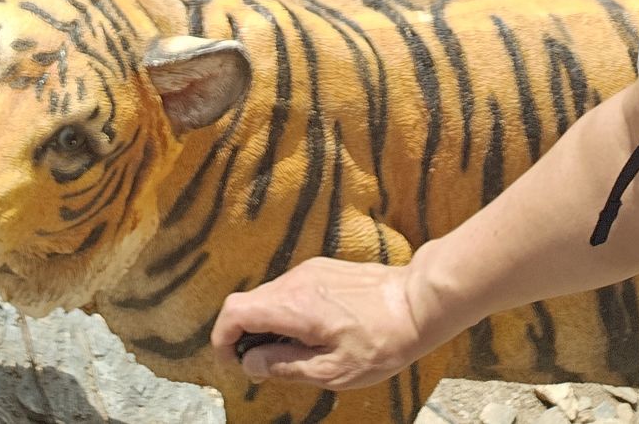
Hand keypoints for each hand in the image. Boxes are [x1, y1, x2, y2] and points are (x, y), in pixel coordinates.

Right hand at [211, 257, 424, 390]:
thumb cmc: (379, 342)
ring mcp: (308, 270)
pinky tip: (310, 333)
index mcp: (293, 306)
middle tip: (263, 367)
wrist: (416, 302)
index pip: (234, 311)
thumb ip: (285, 365)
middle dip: (244, 335)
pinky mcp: (322, 268)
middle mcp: (294, 281)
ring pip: (269, 296)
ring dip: (267, 325)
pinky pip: (289, 290)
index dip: (222, 337)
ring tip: (291, 353)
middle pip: (249, 303)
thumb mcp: (332, 370)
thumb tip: (250, 362)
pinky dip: (285, 312)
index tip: (233, 362)